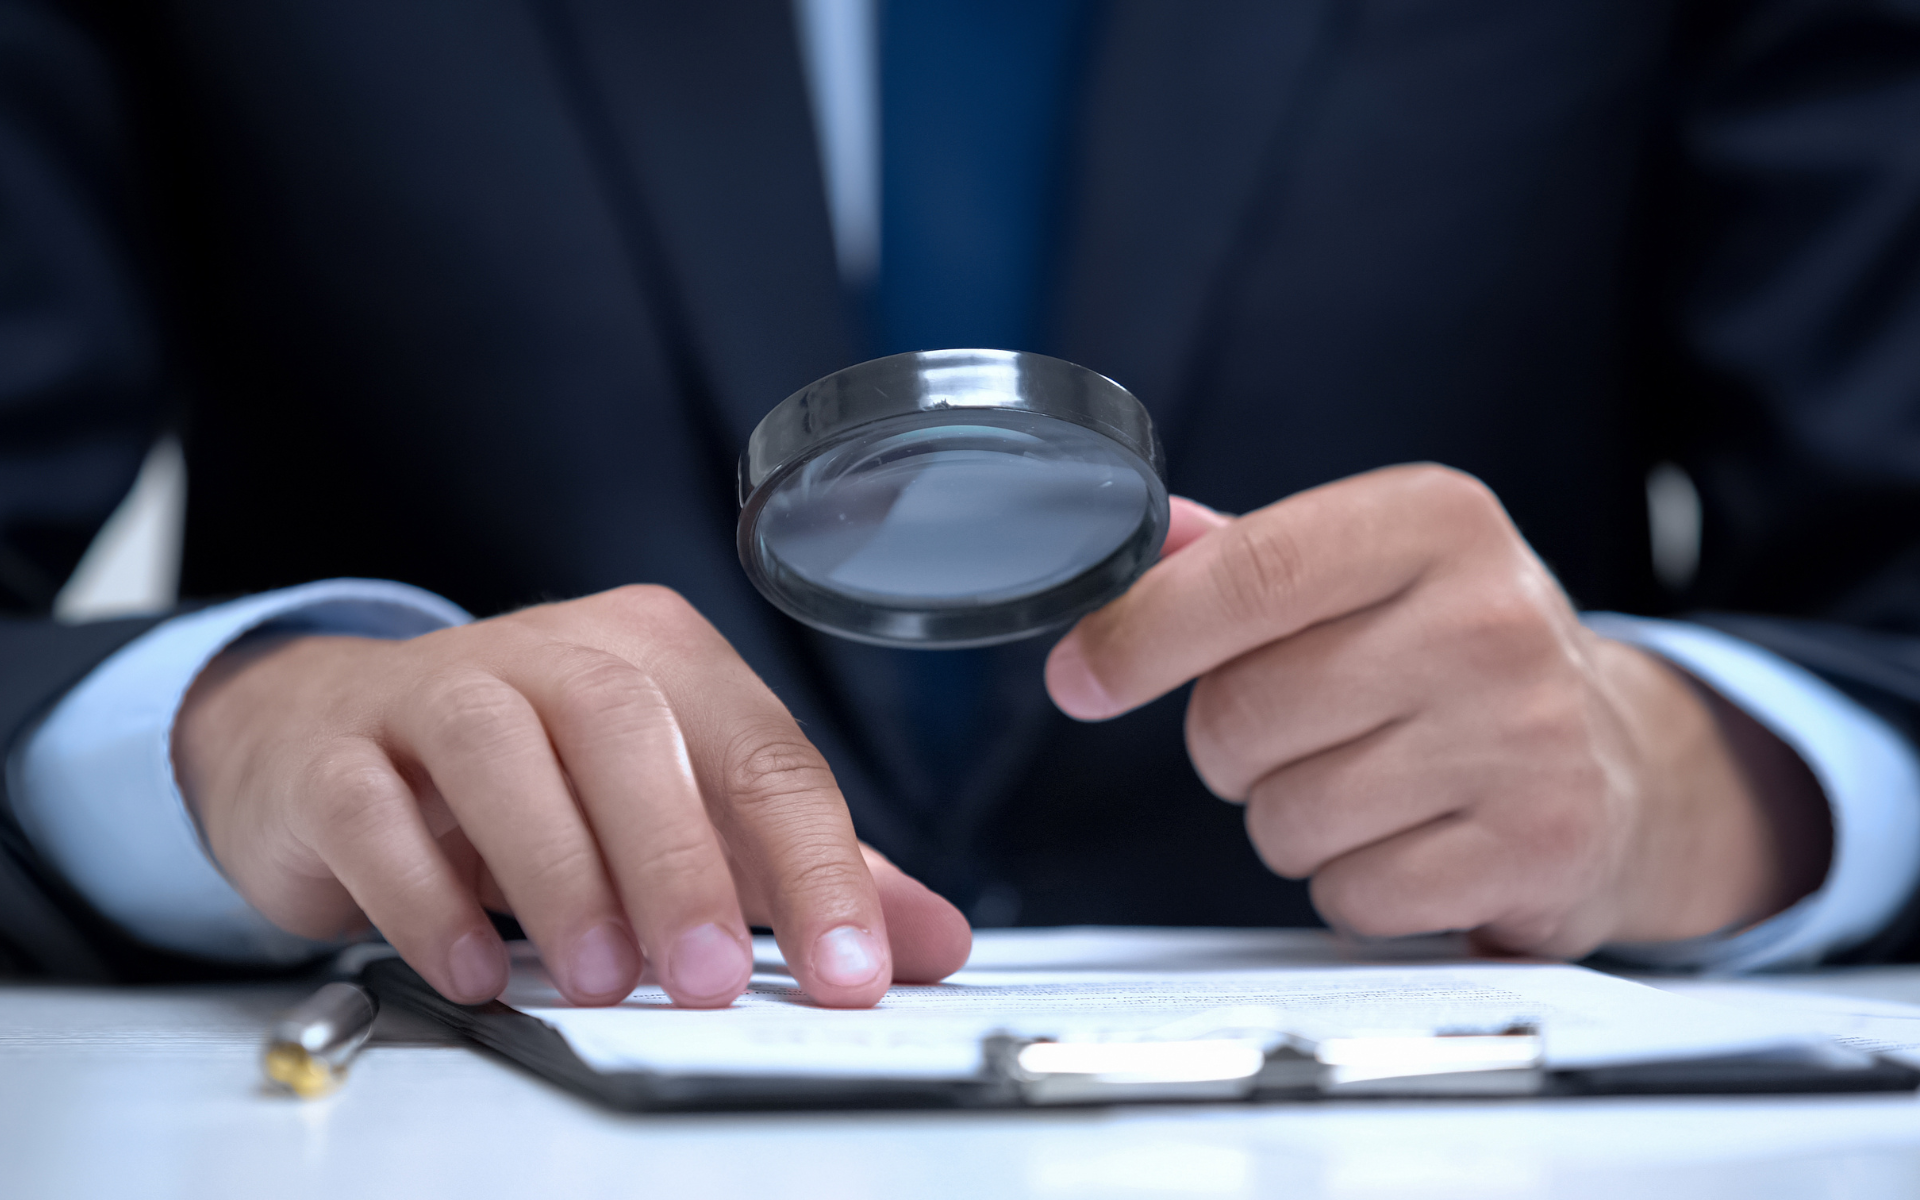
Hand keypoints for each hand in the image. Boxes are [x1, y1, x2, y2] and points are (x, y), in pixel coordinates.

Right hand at [174, 586, 970, 1007]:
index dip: (816, 866)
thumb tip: (926, 942)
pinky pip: (376, 809)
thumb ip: (797, 874)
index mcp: (662, 656)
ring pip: (500, 749)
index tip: (851, 970)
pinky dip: (425, 891)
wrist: (334, 735)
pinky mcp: (339, 749)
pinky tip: (472, 967)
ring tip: (599, 977)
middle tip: (712, 980)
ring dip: (558, 871)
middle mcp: (556, 651)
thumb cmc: (537, 772)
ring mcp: (436, 688)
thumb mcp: (683, 812)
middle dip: (681, 864)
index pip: (763, 752)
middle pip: (631, 730)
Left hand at [1045, 465, 1829, 956]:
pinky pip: (1351, 894)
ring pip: (1284, 816)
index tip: (1083, 678)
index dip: (1138, 638)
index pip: (1243, 575)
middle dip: (1233, 744)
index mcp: (1434, 521)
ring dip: (1292, 819)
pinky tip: (1413, 840)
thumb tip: (1120, 552)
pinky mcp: (1537, 845)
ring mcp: (1524, 735)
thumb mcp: (1367, 570)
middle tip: (1304, 732)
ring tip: (1370, 784)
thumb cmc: (1459, 657)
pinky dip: (1354, 886)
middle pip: (1242, 713)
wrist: (1619, 761)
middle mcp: (1490, 616)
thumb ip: (1239, 559)